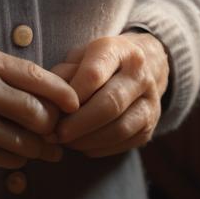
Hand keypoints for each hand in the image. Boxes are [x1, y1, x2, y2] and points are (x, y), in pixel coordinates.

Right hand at [0, 46, 78, 168]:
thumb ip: (9, 73)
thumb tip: (52, 94)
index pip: (37, 77)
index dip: (63, 94)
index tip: (75, 105)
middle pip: (36, 112)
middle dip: (53, 126)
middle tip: (60, 133)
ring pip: (22, 141)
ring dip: (40, 149)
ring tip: (48, 150)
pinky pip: (2, 158)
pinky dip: (17, 159)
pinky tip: (19, 155)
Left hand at [48, 32, 169, 157]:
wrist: (143, 67)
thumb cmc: (100, 62)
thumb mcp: (81, 56)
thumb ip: (65, 74)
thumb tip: (49, 101)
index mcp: (119, 50)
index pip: (95, 73)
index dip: (73, 94)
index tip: (55, 107)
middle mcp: (140, 74)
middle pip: (110, 103)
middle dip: (79, 123)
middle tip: (56, 133)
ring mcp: (150, 101)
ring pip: (119, 128)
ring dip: (88, 140)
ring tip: (66, 141)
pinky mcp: (150, 126)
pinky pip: (124, 143)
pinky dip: (99, 148)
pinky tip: (83, 144)